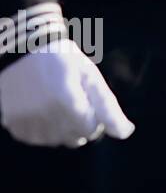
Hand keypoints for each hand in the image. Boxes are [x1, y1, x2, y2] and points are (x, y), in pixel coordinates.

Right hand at [0, 38, 134, 147]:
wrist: (23, 51)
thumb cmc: (64, 60)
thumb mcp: (90, 76)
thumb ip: (108, 106)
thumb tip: (125, 133)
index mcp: (68, 101)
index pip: (92, 130)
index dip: (94, 116)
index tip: (87, 100)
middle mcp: (45, 115)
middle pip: (75, 138)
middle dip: (79, 124)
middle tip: (72, 99)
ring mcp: (27, 122)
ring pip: (56, 141)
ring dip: (61, 128)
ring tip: (55, 101)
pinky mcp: (14, 125)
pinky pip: (36, 139)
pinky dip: (42, 128)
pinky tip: (40, 108)